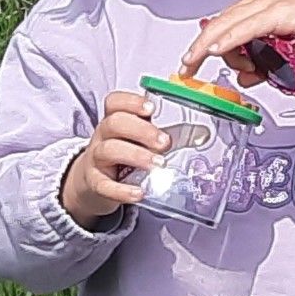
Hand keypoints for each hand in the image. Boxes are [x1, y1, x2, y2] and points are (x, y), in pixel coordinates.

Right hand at [59, 92, 169, 226]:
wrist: (92, 184)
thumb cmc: (122, 158)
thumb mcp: (138, 143)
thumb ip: (165, 137)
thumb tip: (202, 134)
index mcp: (114, 121)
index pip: (114, 103)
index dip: (131, 102)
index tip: (151, 108)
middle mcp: (103, 136)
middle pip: (114, 123)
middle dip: (142, 130)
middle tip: (164, 143)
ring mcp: (96, 160)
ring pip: (109, 150)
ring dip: (136, 156)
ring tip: (158, 165)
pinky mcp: (95, 184)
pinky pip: (105, 185)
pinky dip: (122, 190)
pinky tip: (139, 193)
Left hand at [181, 0, 294, 85]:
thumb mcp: (284, 53)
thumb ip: (263, 64)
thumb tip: (243, 78)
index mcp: (256, 4)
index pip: (222, 24)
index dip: (203, 44)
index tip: (190, 62)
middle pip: (218, 23)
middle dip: (199, 48)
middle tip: (188, 68)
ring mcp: (267, 2)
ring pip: (228, 25)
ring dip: (219, 50)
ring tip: (236, 68)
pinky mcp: (279, 11)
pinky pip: (246, 27)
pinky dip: (230, 40)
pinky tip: (218, 50)